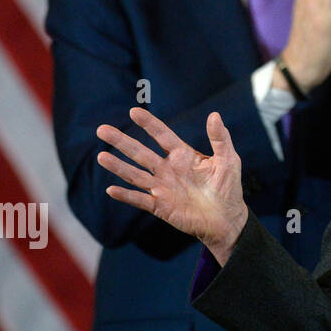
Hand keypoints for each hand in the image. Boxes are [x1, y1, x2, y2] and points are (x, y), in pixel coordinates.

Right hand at [97, 108, 249, 263]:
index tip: (134, 111)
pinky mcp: (160, 206)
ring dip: (118, 166)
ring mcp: (162, 187)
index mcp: (183, 155)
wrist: (227, 219)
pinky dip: (126, 196)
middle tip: (102, 129)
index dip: (149, 124)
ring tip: (101, 156)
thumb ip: (220, 138)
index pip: (162, 136)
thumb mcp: (228, 160)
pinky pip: (140, 200)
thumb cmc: (228, 188)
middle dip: (122, 141)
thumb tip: (215, 114)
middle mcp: (168, 169)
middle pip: (141, 153)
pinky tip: (111, 190)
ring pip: (135, 174)